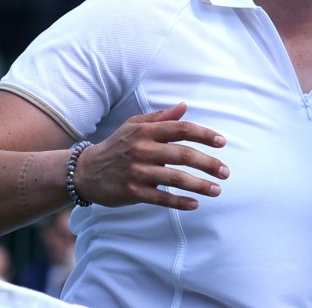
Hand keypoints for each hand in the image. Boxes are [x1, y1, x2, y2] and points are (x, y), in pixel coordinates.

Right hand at [74, 102, 227, 209]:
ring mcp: (137, 171)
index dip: (204, 134)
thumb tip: (185, 106)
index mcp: (146, 131)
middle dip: (208, 163)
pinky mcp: (132, 191)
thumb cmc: (117, 146)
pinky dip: (179, 202)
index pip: (182, 129)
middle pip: (183, 155)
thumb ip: (161, 117)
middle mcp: (143, 149)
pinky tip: (195, 204)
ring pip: (175, 178)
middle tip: (226, 172)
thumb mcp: (134, 126)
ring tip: (217, 190)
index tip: (222, 142)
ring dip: (199, 185)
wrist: (84, 172)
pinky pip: (161, 198)